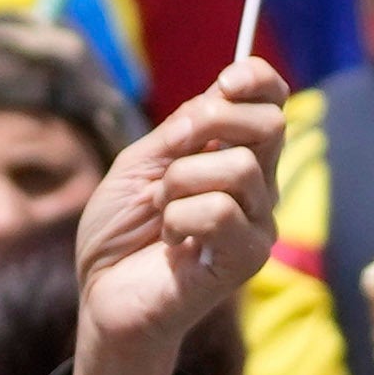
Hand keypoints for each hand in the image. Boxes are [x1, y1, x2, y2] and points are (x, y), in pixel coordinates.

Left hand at [59, 64, 285, 374]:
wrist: (102, 295)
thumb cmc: (119, 232)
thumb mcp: (138, 163)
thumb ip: (180, 130)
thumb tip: (220, 95)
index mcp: (232, 154)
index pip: (271, 101)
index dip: (257, 79)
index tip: (226, 81)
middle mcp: (256, 185)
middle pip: (271, 123)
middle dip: (213, 123)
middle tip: (173, 151)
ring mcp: (257, 223)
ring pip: (240, 167)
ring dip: (180, 182)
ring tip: (162, 212)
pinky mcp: (248, 258)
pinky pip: (223, 210)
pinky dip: (181, 217)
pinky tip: (171, 240)